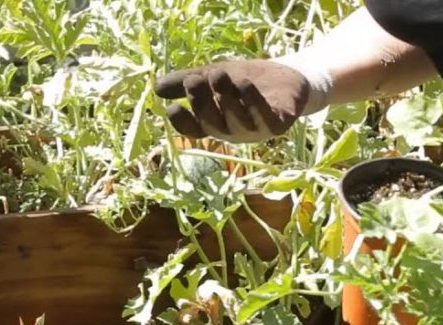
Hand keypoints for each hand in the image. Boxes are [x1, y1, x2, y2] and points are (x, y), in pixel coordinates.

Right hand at [154, 55, 332, 143]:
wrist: (287, 77)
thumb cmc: (246, 80)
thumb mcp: (212, 76)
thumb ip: (186, 82)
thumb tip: (156, 88)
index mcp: (215, 124)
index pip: (194, 130)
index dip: (183, 124)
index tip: (172, 108)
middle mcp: (233, 131)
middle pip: (213, 123)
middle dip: (202, 103)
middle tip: (194, 81)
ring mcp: (256, 131)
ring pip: (236, 119)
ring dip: (226, 97)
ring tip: (219, 74)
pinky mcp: (278, 126)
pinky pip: (264, 119)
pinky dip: (253, 102)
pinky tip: (244, 84)